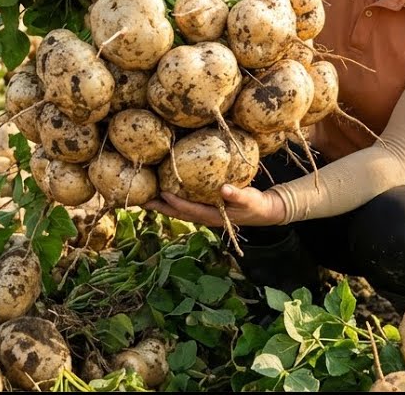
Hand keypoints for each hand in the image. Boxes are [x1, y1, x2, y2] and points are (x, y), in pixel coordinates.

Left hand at [144, 185, 286, 226]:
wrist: (262, 211)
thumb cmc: (255, 204)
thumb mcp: (249, 199)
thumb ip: (238, 194)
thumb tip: (224, 189)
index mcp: (213, 216)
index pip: (189, 210)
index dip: (175, 202)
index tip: (162, 193)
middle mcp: (205, 217)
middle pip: (177, 213)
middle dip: (160, 207)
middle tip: (141, 201)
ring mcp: (204, 214)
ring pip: (179, 210)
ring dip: (162, 205)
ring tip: (147, 198)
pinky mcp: (205, 208)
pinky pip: (185, 205)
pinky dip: (173, 200)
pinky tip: (165, 191)